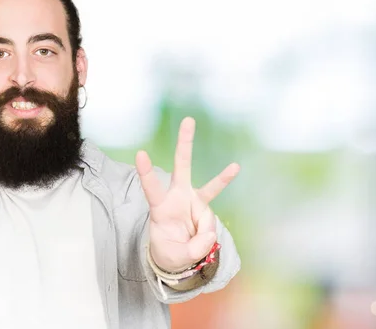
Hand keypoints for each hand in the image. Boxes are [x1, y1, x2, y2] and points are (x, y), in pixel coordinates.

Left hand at [135, 117, 239, 272]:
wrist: (176, 255)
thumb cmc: (169, 252)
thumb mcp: (176, 256)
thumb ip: (194, 247)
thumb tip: (211, 234)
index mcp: (160, 208)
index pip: (151, 188)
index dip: (147, 172)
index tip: (141, 153)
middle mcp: (176, 197)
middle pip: (181, 166)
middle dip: (185, 143)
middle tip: (188, 120)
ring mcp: (192, 200)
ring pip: (208, 188)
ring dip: (221, 179)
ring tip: (229, 177)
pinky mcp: (204, 207)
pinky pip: (216, 196)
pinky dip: (223, 186)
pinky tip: (234, 168)